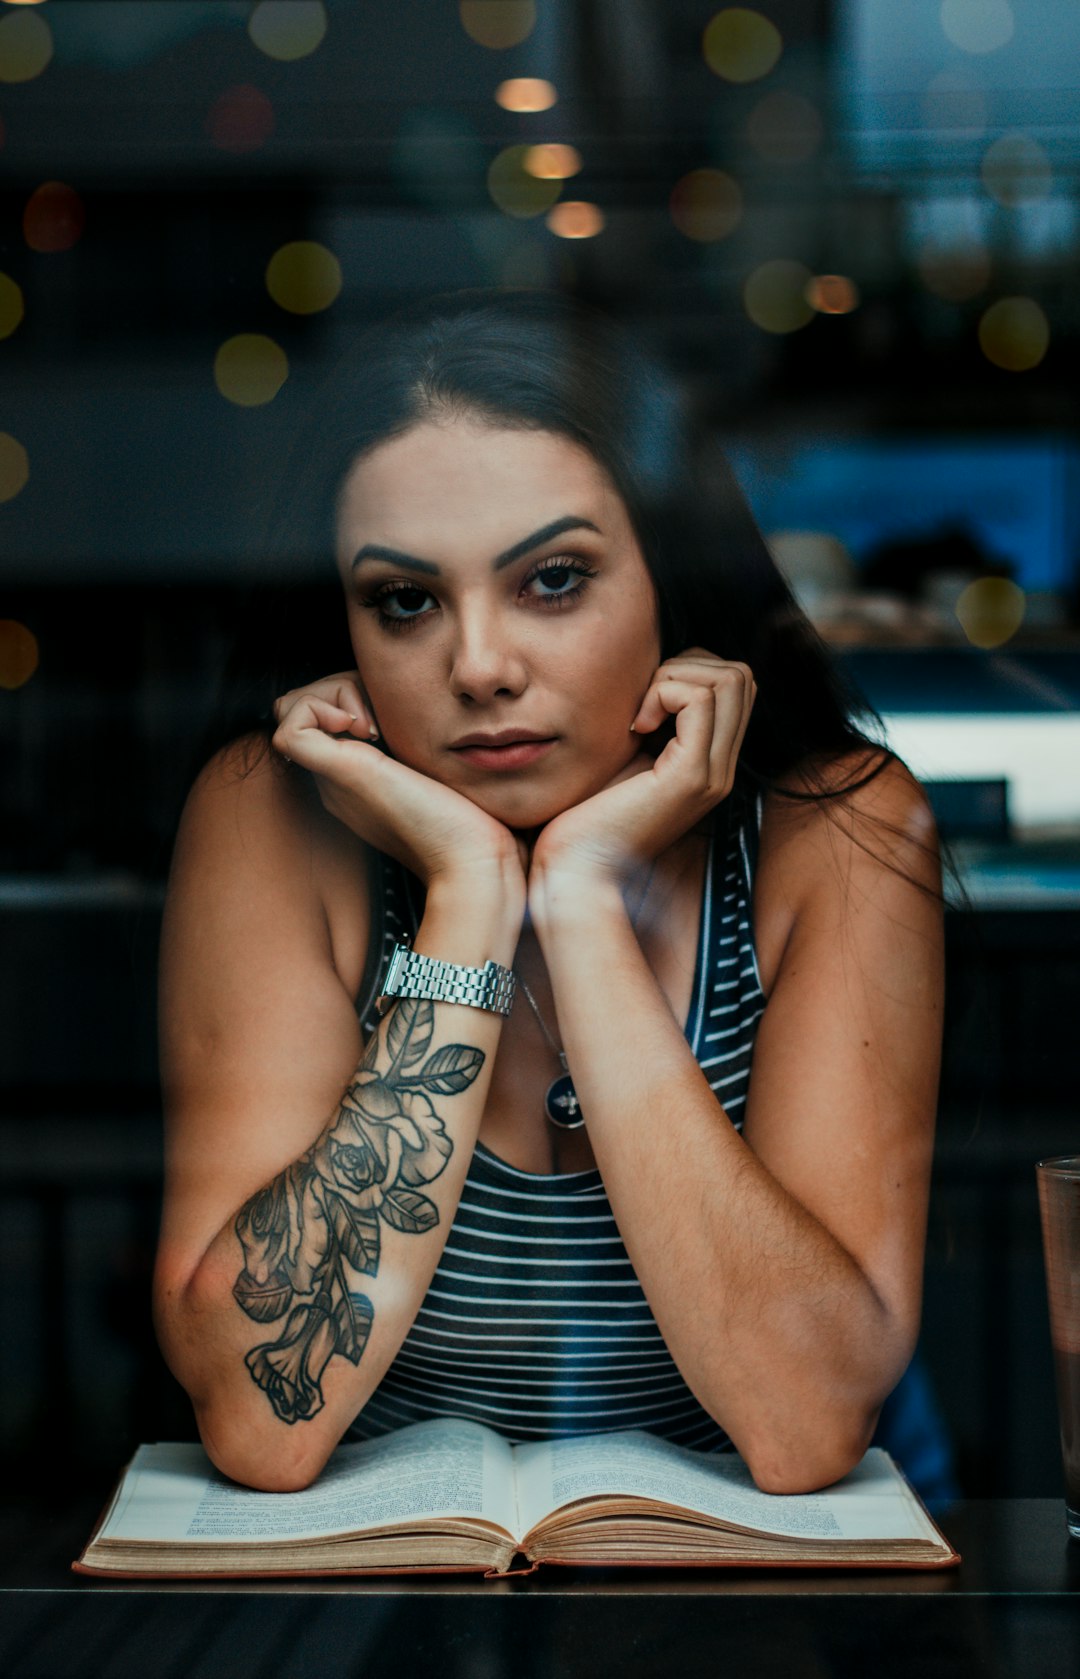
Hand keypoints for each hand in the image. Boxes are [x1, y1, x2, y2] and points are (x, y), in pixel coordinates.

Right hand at [271, 673, 527, 894]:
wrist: (473, 858)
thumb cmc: (471, 818)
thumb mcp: (436, 765)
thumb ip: (417, 744)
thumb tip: (414, 708)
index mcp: (356, 777)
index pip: (323, 715)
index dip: (350, 694)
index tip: (391, 716)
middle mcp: (336, 778)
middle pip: (303, 707)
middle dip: (339, 690)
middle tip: (382, 720)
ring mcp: (332, 778)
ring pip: (290, 709)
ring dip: (332, 696)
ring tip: (375, 727)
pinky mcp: (338, 774)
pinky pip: (289, 728)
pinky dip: (319, 709)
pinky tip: (365, 730)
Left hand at [530, 647, 754, 898]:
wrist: (576, 869)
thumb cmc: (585, 814)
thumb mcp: (626, 757)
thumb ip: (650, 723)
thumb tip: (654, 676)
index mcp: (709, 765)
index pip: (735, 686)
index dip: (692, 671)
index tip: (646, 701)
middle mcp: (721, 770)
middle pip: (741, 677)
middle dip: (689, 665)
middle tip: (645, 701)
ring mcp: (712, 775)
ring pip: (729, 680)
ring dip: (675, 677)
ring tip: (640, 714)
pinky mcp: (691, 777)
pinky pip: (698, 701)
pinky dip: (663, 694)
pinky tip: (635, 727)